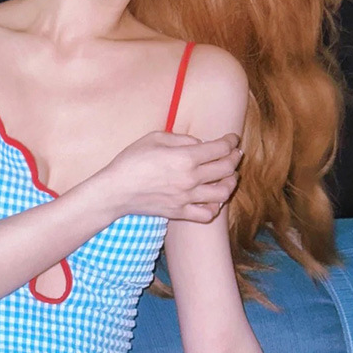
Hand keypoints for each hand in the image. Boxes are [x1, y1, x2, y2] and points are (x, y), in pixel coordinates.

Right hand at [100, 130, 241, 221]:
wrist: (116, 190)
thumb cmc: (132, 160)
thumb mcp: (155, 137)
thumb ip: (182, 138)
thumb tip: (200, 144)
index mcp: (185, 157)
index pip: (220, 149)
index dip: (231, 141)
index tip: (233, 138)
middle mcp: (190, 179)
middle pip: (226, 169)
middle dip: (235, 158)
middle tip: (236, 153)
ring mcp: (186, 198)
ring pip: (223, 193)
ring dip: (231, 182)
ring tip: (230, 176)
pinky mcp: (180, 212)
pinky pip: (207, 214)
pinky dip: (216, 207)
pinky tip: (214, 199)